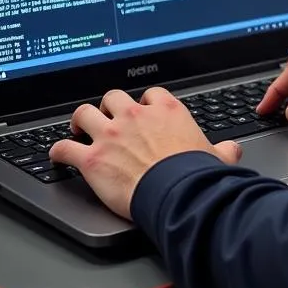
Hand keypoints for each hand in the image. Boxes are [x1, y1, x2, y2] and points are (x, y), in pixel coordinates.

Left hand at [49, 87, 241, 219]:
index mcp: (166, 111)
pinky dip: (58, 151)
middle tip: (108, 118)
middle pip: (113, 96)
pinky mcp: (92, 158)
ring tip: (78, 128)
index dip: (145, 103)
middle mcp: (135, 116)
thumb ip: (222, 150)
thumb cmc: (196, 175)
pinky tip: (57, 156)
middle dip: (109, 106)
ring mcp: (111, 135)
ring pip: (84, 113)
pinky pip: (64, 148)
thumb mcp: (217, 156)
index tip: (143, 112)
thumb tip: (231, 150)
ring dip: (80, 121)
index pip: (151, 94)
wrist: (177, 193)